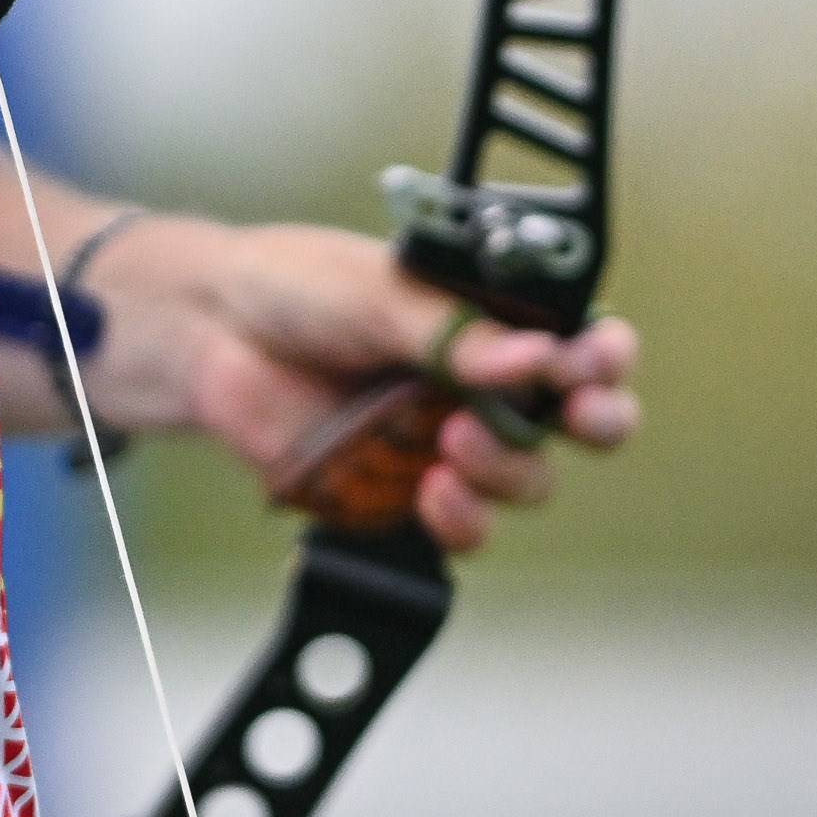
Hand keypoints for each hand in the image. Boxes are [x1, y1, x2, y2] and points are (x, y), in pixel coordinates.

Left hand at [126, 219, 642, 556]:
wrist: (212, 338)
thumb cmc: (299, 290)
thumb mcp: (381, 291)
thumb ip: (456, 332)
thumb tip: (535, 357)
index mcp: (496, 320)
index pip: (585, 343)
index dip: (605, 357)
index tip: (590, 361)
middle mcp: (488, 384)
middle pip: (586, 421)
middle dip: (598, 421)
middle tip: (571, 413)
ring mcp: (452, 443)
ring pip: (529, 480)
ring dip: (510, 466)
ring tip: (455, 439)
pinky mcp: (408, 494)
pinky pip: (466, 526)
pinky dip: (464, 518)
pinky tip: (433, 490)